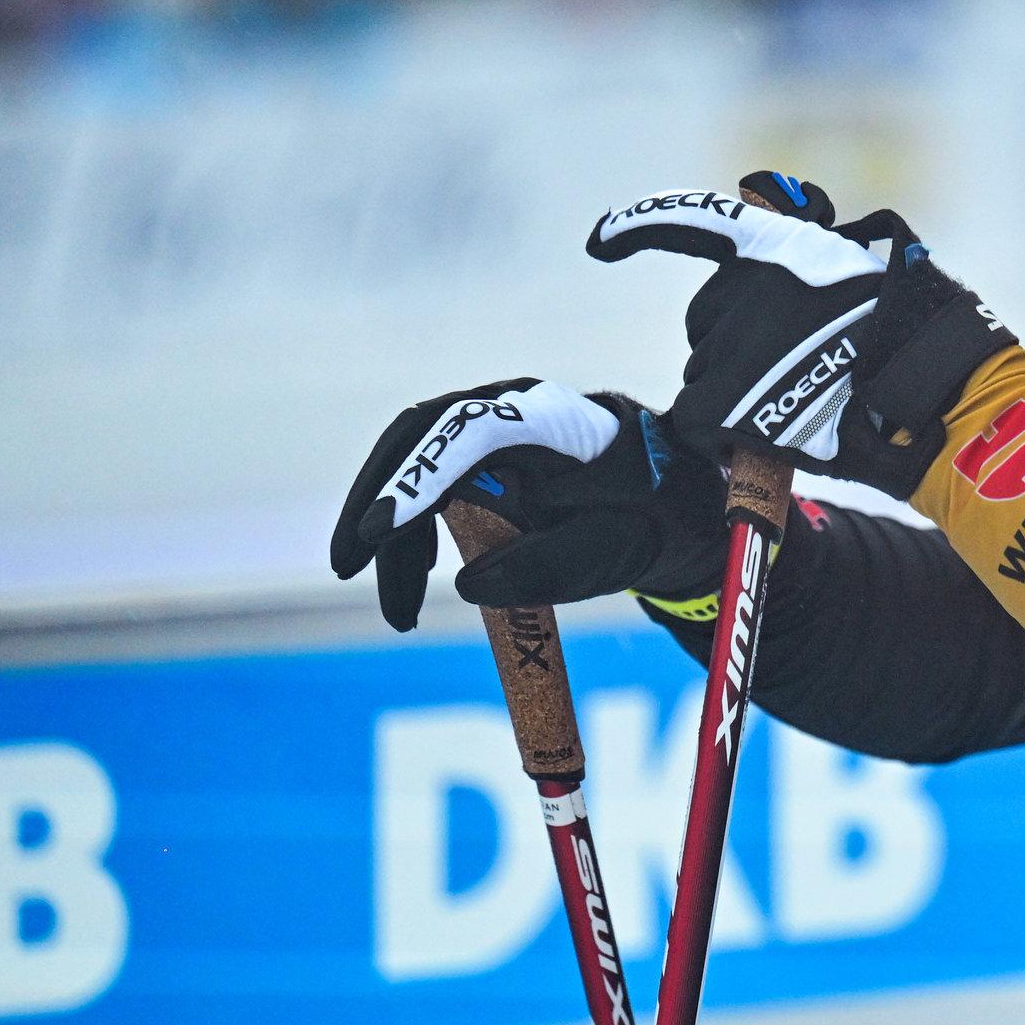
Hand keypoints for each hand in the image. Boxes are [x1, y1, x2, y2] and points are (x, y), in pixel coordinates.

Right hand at [329, 379, 726, 629]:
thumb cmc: (653, 513)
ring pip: (415, 474)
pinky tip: (409, 595)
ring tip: (398, 615)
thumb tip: (469, 586)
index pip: (469, 430)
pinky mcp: (480, 469)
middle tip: (348, 565)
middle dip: (376, 501)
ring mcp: (489, 436)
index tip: (382, 530)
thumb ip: (554, 563)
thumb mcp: (617, 545)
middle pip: (418, 440)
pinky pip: (430, 501)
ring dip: (393, 542)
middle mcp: (507, 410)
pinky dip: (412, 547)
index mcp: (547, 415)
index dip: (420, 477)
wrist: (676, 503)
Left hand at [586, 171, 1013, 496]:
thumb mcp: (858, 269)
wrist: (925, 393)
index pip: (693, 221)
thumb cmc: (908, 338)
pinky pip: (698, 420)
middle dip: (736, 347)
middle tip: (795, 370)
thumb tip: (761, 236)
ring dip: (737, 392)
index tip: (600, 239)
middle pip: (707, 321)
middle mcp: (744, 286)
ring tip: (800, 404)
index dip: (641, 225)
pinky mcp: (717, 400)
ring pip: (706, 375)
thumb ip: (804, 260)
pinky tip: (766, 438)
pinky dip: (724, 434)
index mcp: (779, 244)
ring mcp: (728, 343)